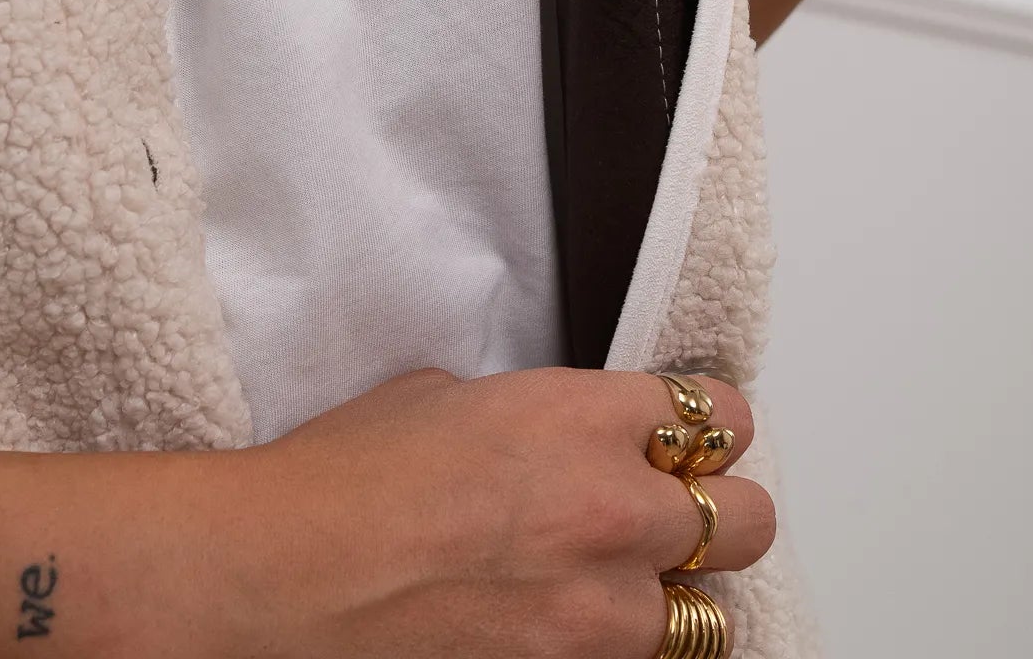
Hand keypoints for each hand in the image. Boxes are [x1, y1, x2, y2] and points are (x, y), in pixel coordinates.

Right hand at [0, 368, 773, 658]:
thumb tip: (555, 436)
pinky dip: (624, 648)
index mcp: (584, 418)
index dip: (708, 426)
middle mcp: (614, 512)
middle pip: (748, 517)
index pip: (717, 413)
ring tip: (625, 588)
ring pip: (712, 616)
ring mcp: (598, 614)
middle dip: (721, 512)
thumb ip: (533, 417)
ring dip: (676, 598)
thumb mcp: (446, 398)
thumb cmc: (340, 479)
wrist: (284, 575)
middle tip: (681, 512)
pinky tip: (582, 629)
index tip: (694, 435)